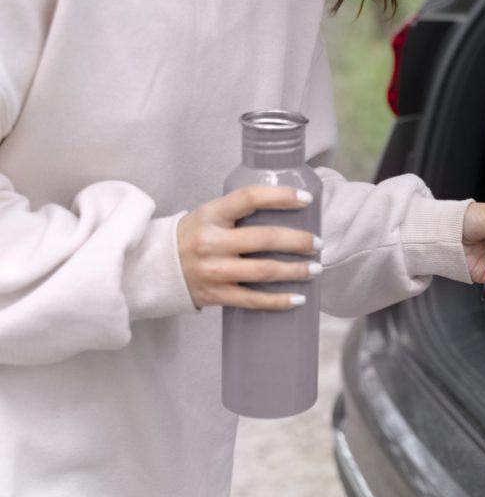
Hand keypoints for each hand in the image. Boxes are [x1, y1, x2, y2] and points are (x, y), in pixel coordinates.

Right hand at [178, 186, 320, 309]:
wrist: (153, 268)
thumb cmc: (192, 236)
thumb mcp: (208, 215)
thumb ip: (239, 213)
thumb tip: (286, 210)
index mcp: (211, 215)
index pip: (249, 198)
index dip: (281, 196)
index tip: (306, 199)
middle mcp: (211, 242)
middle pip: (264, 239)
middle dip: (298, 241)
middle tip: (318, 243)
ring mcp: (213, 270)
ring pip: (263, 271)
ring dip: (295, 271)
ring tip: (315, 269)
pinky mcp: (215, 295)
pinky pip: (253, 300)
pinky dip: (278, 301)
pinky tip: (298, 298)